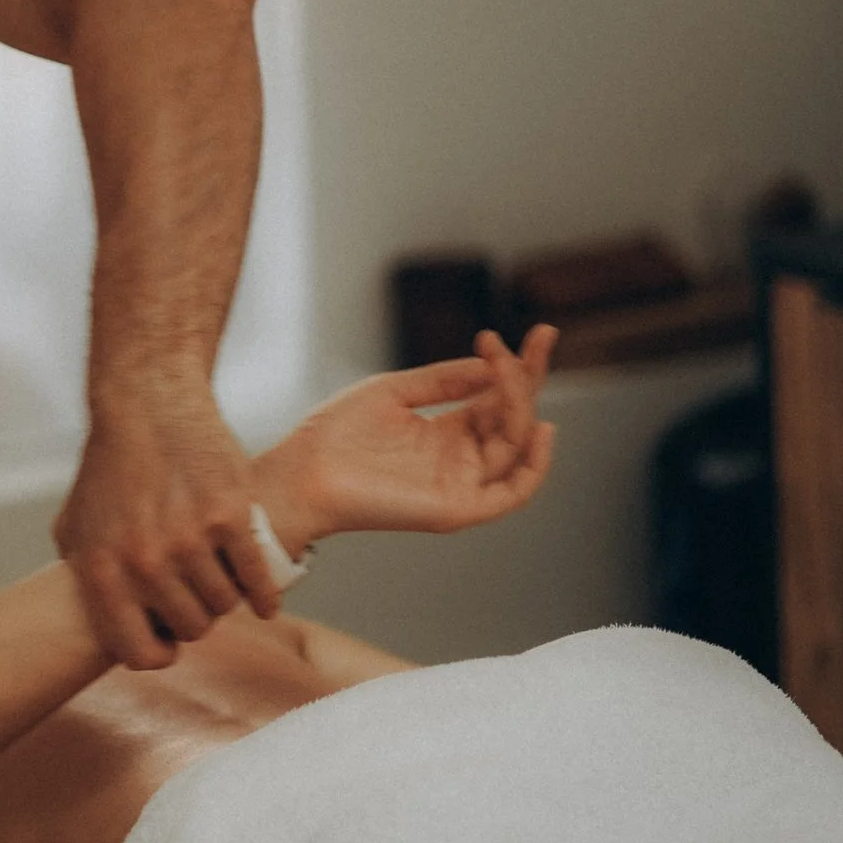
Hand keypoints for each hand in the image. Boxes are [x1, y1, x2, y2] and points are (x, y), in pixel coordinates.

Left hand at [55, 390, 277, 671]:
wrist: (148, 402)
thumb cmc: (110, 464)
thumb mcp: (75, 524)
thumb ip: (85, 574)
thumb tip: (99, 618)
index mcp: (103, 572)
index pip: (138, 652)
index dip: (158, 652)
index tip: (169, 638)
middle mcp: (146, 563)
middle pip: (192, 627)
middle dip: (196, 615)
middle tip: (196, 592)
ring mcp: (191, 541)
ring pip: (225, 604)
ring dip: (226, 595)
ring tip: (218, 575)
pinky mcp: (232, 518)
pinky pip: (258, 579)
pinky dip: (265, 593)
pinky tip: (263, 597)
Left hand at [269, 327, 556, 545]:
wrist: (301, 472)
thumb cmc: (335, 434)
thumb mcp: (394, 392)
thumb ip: (443, 380)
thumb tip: (491, 363)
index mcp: (446, 434)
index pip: (498, 399)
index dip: (522, 367)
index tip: (540, 333)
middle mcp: (461, 460)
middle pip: (515, 419)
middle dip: (531, 377)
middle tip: (540, 338)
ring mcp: (461, 485)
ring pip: (516, 445)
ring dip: (522, 403)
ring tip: (511, 368)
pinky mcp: (457, 508)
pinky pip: (513, 493)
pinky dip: (535, 464)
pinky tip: (540, 426)